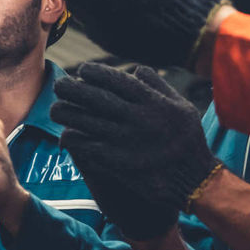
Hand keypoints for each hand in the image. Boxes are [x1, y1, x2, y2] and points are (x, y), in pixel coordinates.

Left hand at [51, 63, 218, 227]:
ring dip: (66, 113)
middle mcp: (137, 118)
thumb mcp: (183, 107)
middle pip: (95, 97)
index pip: (116, 80)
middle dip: (73, 89)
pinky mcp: (116, 162)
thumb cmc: (189, 141)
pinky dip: (73, 139)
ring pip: (85, 120)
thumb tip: (135, 69)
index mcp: (152, 102)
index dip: (94, 73)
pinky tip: (65, 136)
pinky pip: (87, 146)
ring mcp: (125, 140)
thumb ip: (159, 85)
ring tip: (56, 109)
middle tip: (59, 85)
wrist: (194, 180)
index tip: (82, 70)